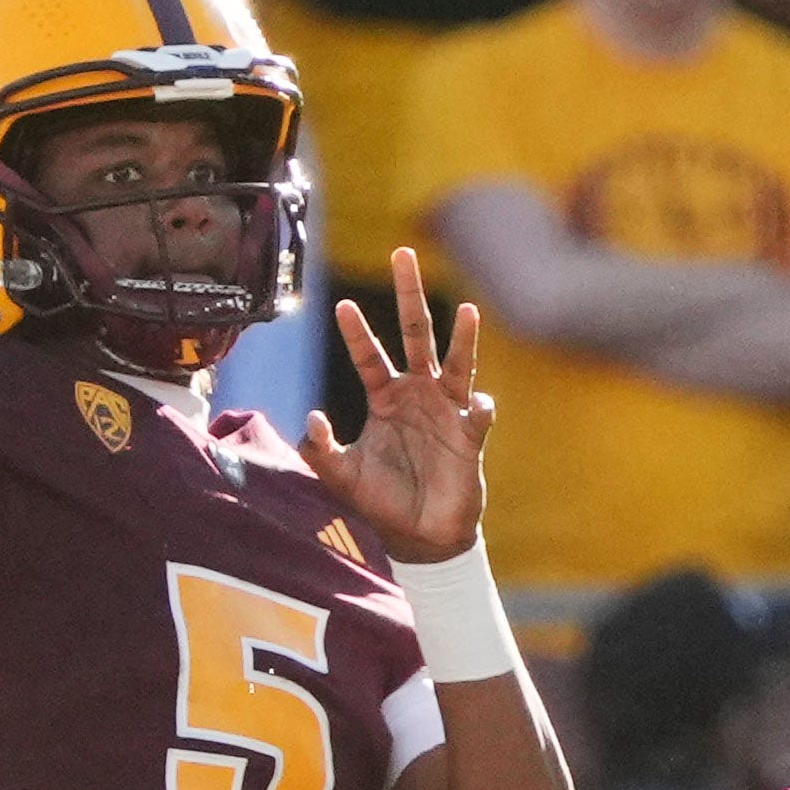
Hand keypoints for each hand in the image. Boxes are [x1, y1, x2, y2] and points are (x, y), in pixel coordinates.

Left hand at [300, 245, 492, 561]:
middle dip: (409, 294)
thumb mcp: (342, 477)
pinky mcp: (470, 436)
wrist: (421, 536)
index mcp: (385, 398)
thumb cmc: (382, 503)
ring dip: (464, 336)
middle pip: (415, 334)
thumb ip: (320, 451)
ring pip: (457, 362)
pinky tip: (477, 408)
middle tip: (403, 253)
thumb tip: (310, 418)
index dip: (356, 333)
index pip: (368, 357)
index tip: (341, 306)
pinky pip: (478, 415)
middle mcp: (418, 394)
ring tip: (468, 309)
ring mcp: (446, 410)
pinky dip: (480, 408)